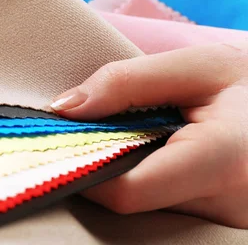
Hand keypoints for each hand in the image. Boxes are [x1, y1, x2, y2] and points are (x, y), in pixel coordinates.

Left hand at [50, 42, 247, 228]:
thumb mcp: (198, 67)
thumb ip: (127, 82)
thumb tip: (64, 108)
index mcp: (220, 162)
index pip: (126, 192)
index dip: (84, 169)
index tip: (61, 140)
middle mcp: (226, 204)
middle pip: (132, 201)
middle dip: (99, 167)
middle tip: (84, 133)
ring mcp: (225, 220)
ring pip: (146, 206)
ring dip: (123, 172)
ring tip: (124, 136)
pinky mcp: (220, 221)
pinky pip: (164, 206)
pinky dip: (145, 179)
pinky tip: (145, 151)